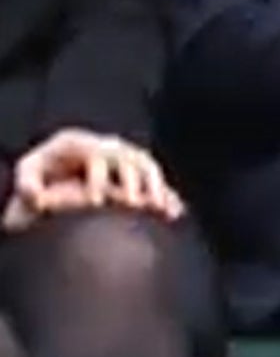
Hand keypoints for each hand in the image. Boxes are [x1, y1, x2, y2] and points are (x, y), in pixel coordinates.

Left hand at [5, 129, 181, 232]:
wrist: (66, 168)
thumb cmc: (45, 171)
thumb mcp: (29, 173)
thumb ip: (28, 184)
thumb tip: (37, 198)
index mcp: (83, 143)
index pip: (96, 157)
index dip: (97, 180)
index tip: (95, 203)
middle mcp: (110, 147)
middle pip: (129, 160)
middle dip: (132, 183)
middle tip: (132, 205)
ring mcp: (128, 157)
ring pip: (149, 169)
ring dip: (157, 188)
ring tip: (158, 209)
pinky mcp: (141, 173)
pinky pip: (159, 182)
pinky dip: (168, 196)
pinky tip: (174, 212)